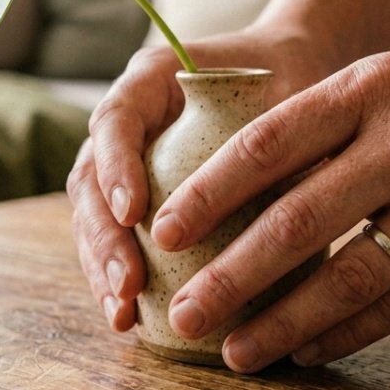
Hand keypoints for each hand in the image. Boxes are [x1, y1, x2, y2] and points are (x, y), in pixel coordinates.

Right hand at [67, 29, 334, 331]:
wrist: (289, 72)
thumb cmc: (289, 76)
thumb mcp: (288, 89)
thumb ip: (277, 127)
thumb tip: (298, 183)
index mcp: (151, 79)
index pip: (116, 120)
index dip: (116, 168)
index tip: (132, 213)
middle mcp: (127, 119)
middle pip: (91, 178)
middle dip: (103, 237)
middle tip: (128, 285)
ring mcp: (124, 159)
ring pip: (93, 215)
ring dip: (101, 266)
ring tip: (121, 313)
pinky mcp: (137, 196)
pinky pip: (115, 237)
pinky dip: (117, 276)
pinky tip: (129, 317)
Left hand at [150, 28, 389, 371]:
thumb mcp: (389, 74)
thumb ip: (320, 123)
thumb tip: (232, 189)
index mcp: (371, 88)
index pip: (267, 146)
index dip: (208, 195)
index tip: (163, 233)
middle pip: (298, 223)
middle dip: (230, 279)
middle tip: (183, 315)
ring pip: (350, 277)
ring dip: (284, 323)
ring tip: (238, 354)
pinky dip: (349, 331)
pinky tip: (309, 349)